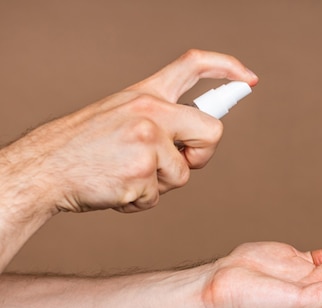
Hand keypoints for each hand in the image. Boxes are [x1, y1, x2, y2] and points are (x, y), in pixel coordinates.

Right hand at [13, 49, 257, 212]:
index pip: (193, 65)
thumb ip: (160, 118)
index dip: (227, 67)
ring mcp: (147, 143)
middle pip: (213, 132)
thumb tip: (199, 139)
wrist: (44, 168)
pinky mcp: (141, 175)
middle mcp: (151, 112)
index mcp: (146, 93)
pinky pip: (159, 197)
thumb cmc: (84, 145)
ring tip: (126, 174)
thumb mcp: (120, 112)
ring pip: (184, 175)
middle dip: (202, 154)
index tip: (248, 79)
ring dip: (160, 183)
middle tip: (180, 162)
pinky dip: (141, 200)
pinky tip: (116, 187)